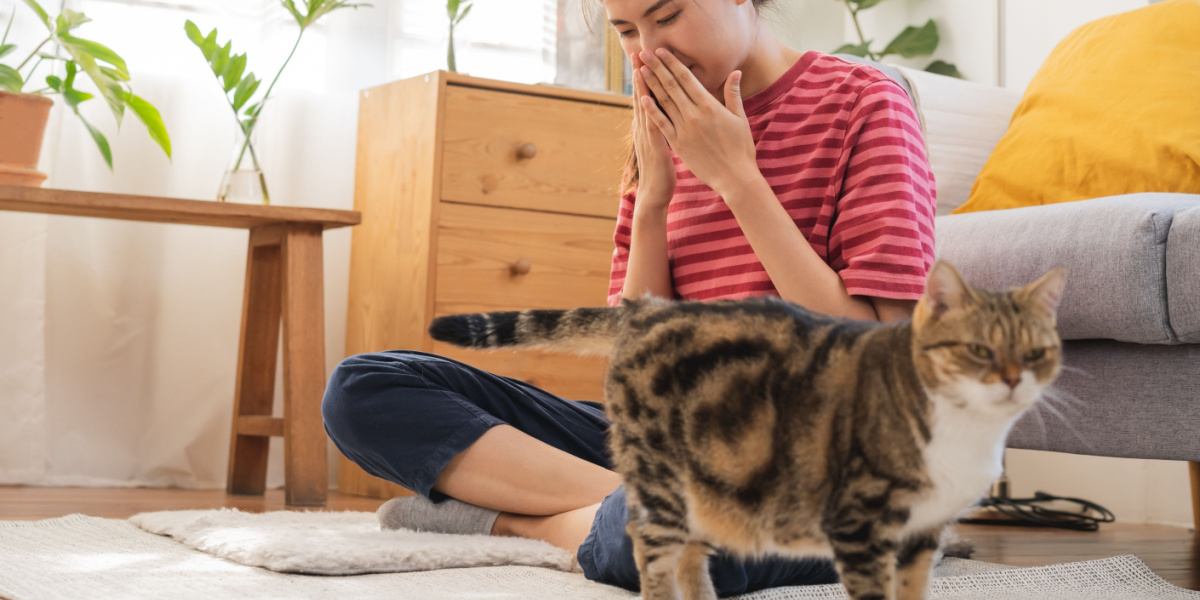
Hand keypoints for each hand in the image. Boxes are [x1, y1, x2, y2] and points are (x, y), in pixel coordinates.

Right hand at [631, 52, 676, 210]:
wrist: (654, 194)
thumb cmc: (661, 171)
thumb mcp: (660, 146)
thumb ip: (662, 128)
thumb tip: (667, 115)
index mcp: (648, 126)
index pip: (647, 96)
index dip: (646, 77)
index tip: (646, 57)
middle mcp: (644, 128)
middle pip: (642, 96)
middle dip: (641, 74)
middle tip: (638, 52)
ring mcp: (647, 137)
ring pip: (644, 107)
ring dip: (641, 87)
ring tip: (639, 67)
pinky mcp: (654, 147)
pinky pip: (651, 125)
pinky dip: (647, 111)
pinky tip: (645, 99)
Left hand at [637, 48, 758, 198]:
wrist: (735, 177)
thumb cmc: (741, 148)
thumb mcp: (740, 118)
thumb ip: (733, 94)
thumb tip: (736, 71)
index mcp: (710, 106)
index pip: (687, 78)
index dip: (673, 63)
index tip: (661, 51)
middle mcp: (694, 115)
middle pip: (672, 86)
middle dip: (657, 68)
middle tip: (644, 53)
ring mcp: (684, 129)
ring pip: (664, 102)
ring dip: (651, 84)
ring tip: (641, 69)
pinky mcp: (678, 144)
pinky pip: (661, 124)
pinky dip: (652, 111)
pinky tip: (642, 99)